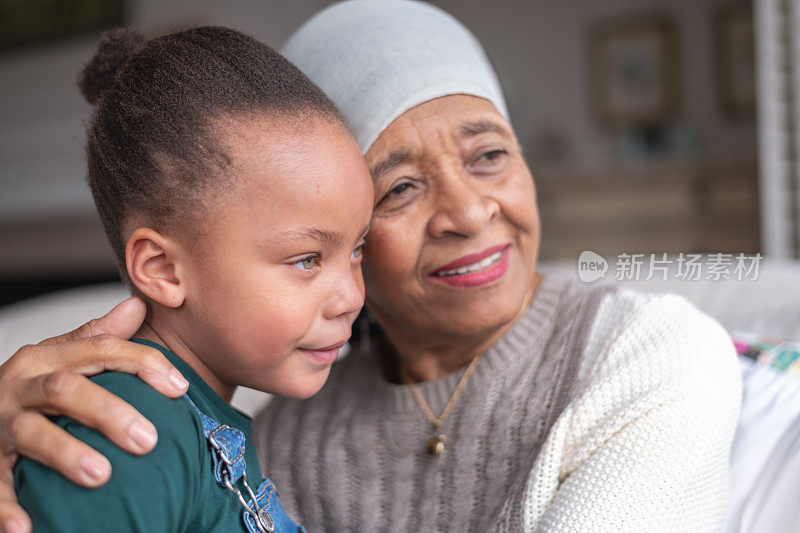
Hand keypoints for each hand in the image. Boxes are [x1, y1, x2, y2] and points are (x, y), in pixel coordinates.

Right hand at [0, 297, 188, 532]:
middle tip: (148, 440)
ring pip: (32, 432)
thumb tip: (138, 304)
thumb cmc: (28, 388)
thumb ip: (95, 336)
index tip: (180, 388)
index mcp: (46, 358)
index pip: (100, 350)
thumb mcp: (58, 359)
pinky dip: (5, 506)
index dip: (143, 364)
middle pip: (66, 389)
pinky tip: (26, 528)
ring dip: (66, 453)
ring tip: (102, 475)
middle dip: (109, 412)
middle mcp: (20, 385)